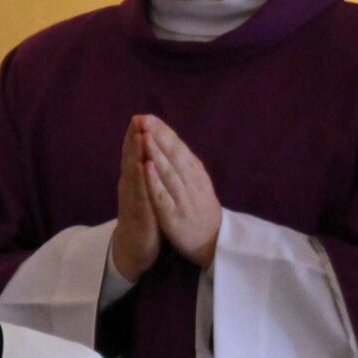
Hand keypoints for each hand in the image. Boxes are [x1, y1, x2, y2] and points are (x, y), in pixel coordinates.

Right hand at [113, 120, 161, 281]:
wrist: (134, 249)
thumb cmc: (142, 217)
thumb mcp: (144, 191)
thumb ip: (144, 173)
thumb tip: (148, 151)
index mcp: (133, 180)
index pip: (134, 154)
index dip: (136, 135)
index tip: (140, 116)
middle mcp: (129, 187)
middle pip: (130, 158)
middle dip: (134, 138)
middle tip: (136, 119)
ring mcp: (132, 200)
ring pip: (133, 173)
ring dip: (135, 154)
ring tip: (138, 136)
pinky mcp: (138, 214)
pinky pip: (139, 194)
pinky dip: (140, 180)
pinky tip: (142, 167)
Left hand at [139, 115, 223, 268]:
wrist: (213, 241)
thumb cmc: (200, 206)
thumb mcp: (196, 180)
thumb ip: (182, 161)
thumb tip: (167, 136)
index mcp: (195, 171)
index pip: (178, 147)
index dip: (163, 131)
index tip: (148, 116)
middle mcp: (191, 181)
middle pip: (174, 155)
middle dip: (159, 136)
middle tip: (144, 119)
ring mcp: (184, 198)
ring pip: (169, 173)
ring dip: (157, 153)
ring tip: (145, 137)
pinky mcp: (175, 216)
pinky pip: (164, 197)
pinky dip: (156, 182)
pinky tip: (147, 169)